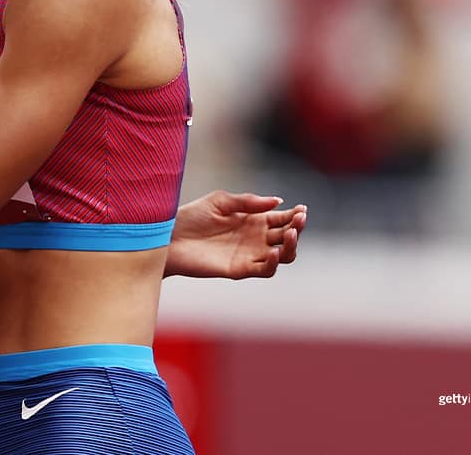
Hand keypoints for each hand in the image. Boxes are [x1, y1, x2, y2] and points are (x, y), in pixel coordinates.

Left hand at [165, 192, 307, 278]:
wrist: (168, 237)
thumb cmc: (191, 216)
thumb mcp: (220, 201)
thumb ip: (248, 202)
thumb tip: (278, 201)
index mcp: (253, 220)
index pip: (283, 218)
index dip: (295, 214)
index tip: (301, 209)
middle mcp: (256, 238)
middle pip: (288, 236)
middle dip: (298, 227)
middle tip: (299, 219)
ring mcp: (250, 255)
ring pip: (284, 255)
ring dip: (292, 246)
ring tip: (291, 233)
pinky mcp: (240, 269)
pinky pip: (266, 270)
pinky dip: (274, 263)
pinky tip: (274, 251)